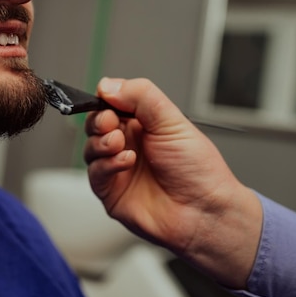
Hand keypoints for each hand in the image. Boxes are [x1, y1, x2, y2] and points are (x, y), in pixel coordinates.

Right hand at [84, 77, 261, 287]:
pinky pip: (95, 173)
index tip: (107, 99)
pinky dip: (106, 164)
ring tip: (120, 144)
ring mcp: (118, 168)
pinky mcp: (111, 192)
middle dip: (99, 120)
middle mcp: (129, 144)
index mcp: (144, 124)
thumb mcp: (172, 121)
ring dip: (102, 142)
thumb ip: (141, 96)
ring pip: (91, 147)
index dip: (105, 100)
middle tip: (110, 122)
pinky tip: (126, 162)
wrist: (204, 212)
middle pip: (96, 124)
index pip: (112, 104)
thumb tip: (108, 85)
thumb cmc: (199, 171)